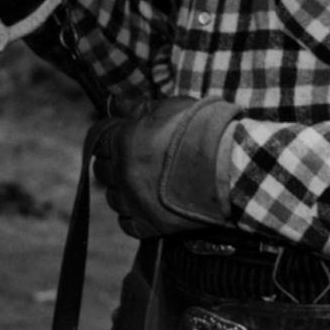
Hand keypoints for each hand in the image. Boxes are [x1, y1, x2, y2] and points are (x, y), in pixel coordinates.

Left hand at [93, 96, 237, 238]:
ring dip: (122, 190)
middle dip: (113, 162)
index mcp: (124, 142)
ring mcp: (137, 201)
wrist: (231, 166)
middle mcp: (124, 173)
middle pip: (102, 170)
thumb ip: (138, 107)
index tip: (119, 137)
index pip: (98, 141)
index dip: (108, 138)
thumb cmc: (202, 130)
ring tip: (140, 183)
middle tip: (131, 159)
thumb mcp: (169, 107)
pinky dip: (132, 216)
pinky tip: (144, 206)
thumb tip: (116, 103)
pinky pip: (128, 225)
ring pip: (113, 198)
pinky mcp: (153, 224)